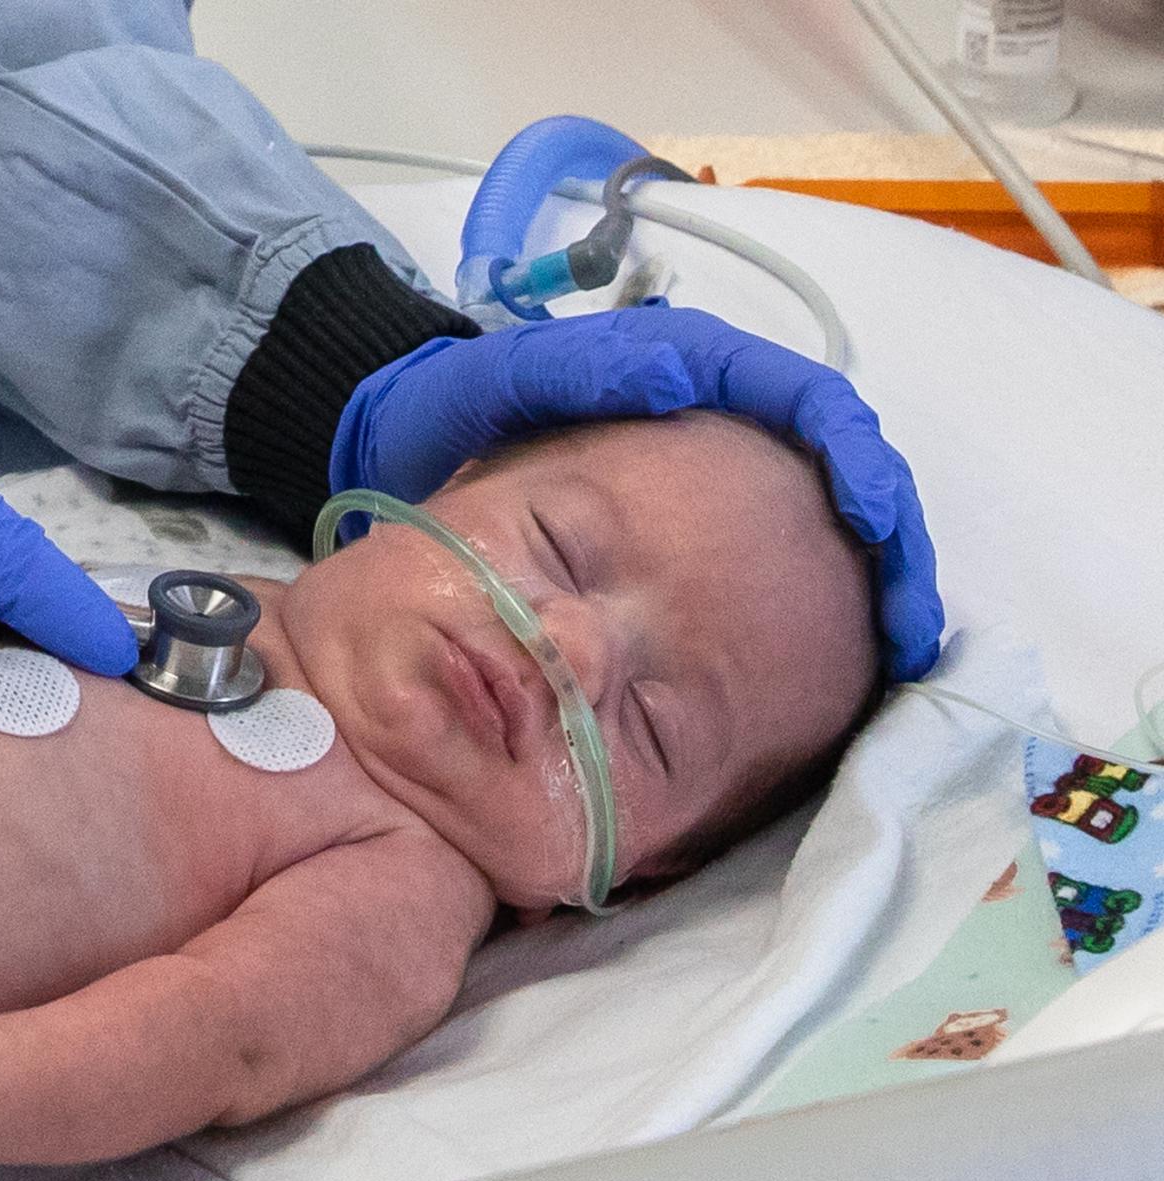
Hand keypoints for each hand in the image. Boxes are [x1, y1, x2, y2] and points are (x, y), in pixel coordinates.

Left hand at [330, 305, 940, 680]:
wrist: (413, 444)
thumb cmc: (464, 402)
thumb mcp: (517, 377)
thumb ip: (590, 368)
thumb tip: (673, 368)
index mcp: (697, 371)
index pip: (809, 408)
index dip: (857, 465)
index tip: (877, 521)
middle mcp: (723, 422)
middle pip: (843, 480)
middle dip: (891, 547)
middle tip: (910, 619)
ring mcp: (712, 484)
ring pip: (826, 533)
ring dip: (873, 589)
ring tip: (897, 651)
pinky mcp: (692, 539)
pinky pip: (779, 575)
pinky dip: (819, 617)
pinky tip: (840, 668)